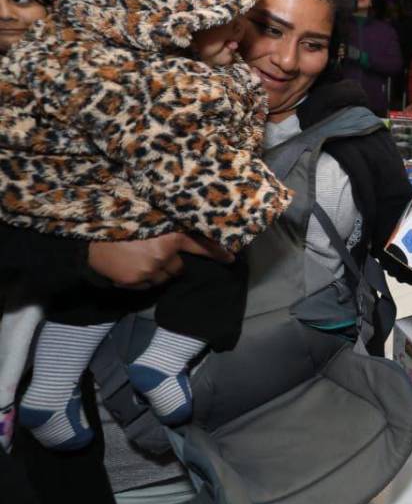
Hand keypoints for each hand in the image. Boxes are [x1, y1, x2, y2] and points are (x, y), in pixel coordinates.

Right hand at [87, 233, 233, 289]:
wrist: (87, 237)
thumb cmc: (119, 222)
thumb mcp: (149, 218)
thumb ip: (167, 228)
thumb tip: (182, 237)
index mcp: (170, 236)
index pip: (201, 246)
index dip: (218, 253)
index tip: (231, 259)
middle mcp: (164, 255)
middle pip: (180, 267)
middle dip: (172, 262)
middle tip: (156, 252)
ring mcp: (149, 271)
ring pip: (164, 278)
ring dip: (157, 271)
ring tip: (139, 258)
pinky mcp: (134, 281)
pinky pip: (146, 285)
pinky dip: (142, 279)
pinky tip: (129, 266)